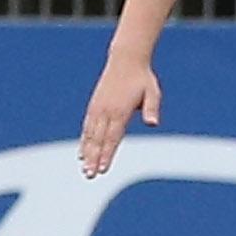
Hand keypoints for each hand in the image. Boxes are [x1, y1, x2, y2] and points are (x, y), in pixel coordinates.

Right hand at [79, 51, 161, 177]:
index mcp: (120, 111)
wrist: (125, 60)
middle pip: (98, 140)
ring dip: (87, 153)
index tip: (103, 169)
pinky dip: (84, 141)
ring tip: (84, 169)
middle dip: (94, 159)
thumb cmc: (142, 79)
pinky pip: (87, 128)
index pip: (112, 137)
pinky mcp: (94, 107)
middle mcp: (106, 111)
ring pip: (90, 136)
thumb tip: (154, 123)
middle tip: (90, 176)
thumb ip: (151, 108)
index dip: (107, 154)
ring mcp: (97, 109)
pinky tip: (82, 154)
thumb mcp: (152, 92)